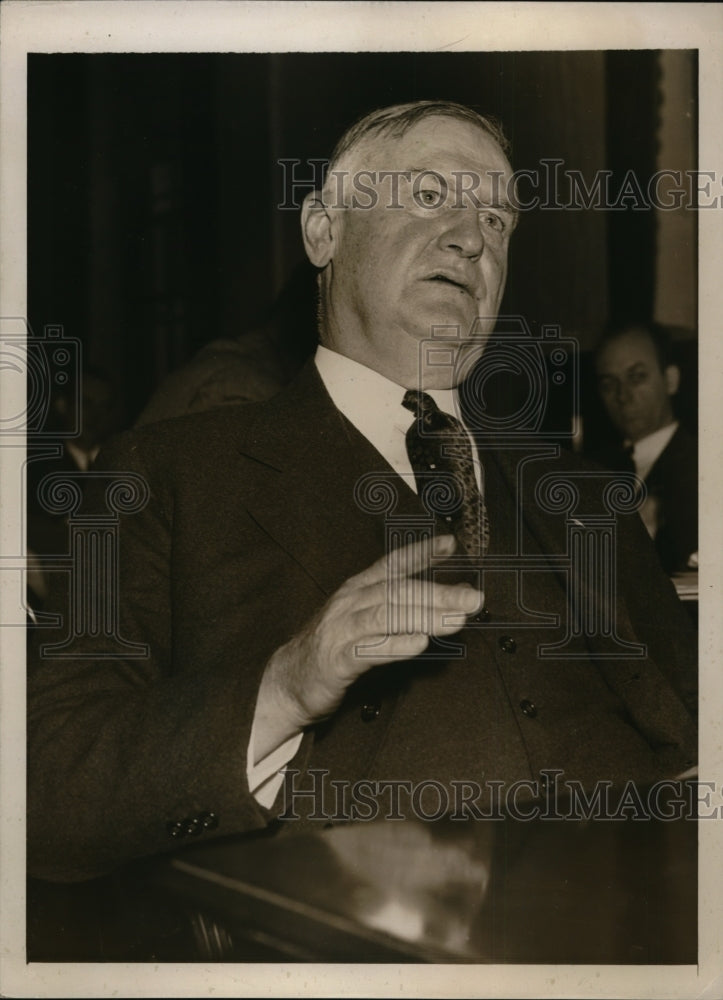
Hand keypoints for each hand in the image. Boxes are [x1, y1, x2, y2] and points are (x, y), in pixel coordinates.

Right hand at [253, 535, 481, 758]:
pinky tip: (419, 643)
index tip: (452, 546)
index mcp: (358, 589)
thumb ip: (403, 607)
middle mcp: (350, 603)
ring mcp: (341, 629)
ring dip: (425, 616)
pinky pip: (369, 650)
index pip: (394, 564)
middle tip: (472, 598)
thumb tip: (450, 597)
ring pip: (387, 616)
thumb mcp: (367, 620)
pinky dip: (396, 645)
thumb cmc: (334, 648)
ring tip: (456, 619)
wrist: (288, 682)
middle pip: (398, 591)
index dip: (422, 553)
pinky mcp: (336, 660)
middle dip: (438, 593)